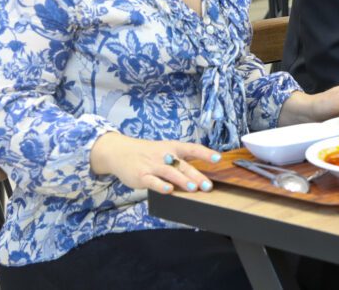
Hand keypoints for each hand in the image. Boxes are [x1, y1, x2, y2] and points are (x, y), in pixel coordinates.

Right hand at [89, 132, 219, 193]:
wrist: (120, 152)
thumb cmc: (148, 153)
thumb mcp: (165, 151)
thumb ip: (180, 162)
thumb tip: (199, 176)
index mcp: (173, 147)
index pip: (192, 148)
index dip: (205, 153)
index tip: (218, 158)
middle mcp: (164, 155)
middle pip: (183, 165)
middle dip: (197, 175)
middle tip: (208, 186)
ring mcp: (153, 165)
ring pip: (170, 172)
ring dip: (182, 180)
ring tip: (194, 188)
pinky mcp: (142, 176)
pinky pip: (153, 181)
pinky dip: (161, 186)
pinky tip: (169, 190)